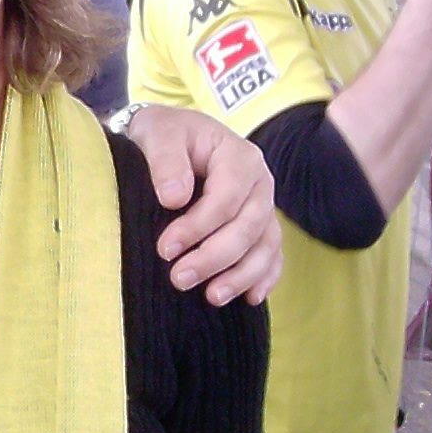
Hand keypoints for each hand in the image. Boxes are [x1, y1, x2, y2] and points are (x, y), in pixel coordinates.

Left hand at [126, 106, 281, 304]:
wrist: (175, 135)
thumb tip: (174, 198)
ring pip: (265, 245)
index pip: (225, 199)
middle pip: (247, 227)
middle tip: (180, 278)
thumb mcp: (159, 134)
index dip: (197, 227)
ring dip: (241, 275)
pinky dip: (264, 277)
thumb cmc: (166, 134)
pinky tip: (249, 298)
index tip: (165, 249)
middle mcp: (260, 183)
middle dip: (215, 257)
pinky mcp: (260, 225)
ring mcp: (264, 206)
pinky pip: (272, 254)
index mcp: (239, 157)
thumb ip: (165, 161)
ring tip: (212, 297)